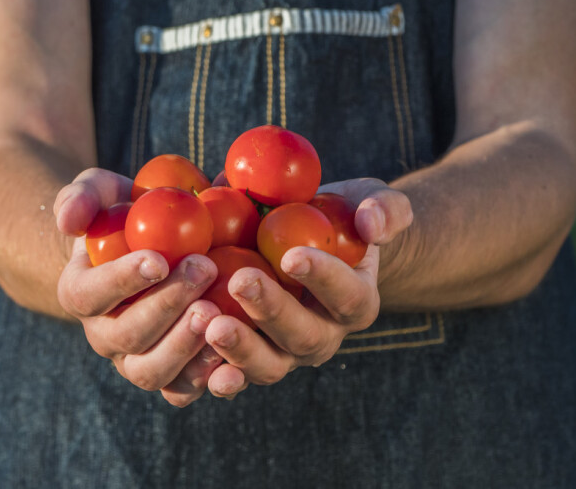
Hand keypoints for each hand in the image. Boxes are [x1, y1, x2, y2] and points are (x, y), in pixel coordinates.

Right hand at [54, 168, 223, 406]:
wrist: (156, 248)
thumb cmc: (126, 214)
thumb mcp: (100, 191)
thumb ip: (81, 197)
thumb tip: (67, 221)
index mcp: (80, 293)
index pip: (90, 294)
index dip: (122, 280)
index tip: (158, 259)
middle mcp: (104, 334)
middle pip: (127, 335)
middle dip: (166, 305)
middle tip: (204, 269)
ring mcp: (136, 359)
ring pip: (151, 371)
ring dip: (184, 345)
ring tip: (216, 311)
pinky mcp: (171, 375)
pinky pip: (182, 390)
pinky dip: (206, 378)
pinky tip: (232, 355)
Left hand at [203, 178, 412, 397]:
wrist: (306, 243)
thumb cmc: (341, 217)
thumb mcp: (370, 201)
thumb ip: (385, 209)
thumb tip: (371, 223)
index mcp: (356, 301)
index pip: (347, 294)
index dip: (323, 278)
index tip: (293, 255)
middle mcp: (323, 335)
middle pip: (302, 335)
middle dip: (271, 311)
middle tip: (240, 282)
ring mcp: (284, 352)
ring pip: (267, 365)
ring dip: (238, 348)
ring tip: (209, 322)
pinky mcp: (248, 358)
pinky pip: (232, 374)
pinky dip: (210, 371)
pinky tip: (190, 355)